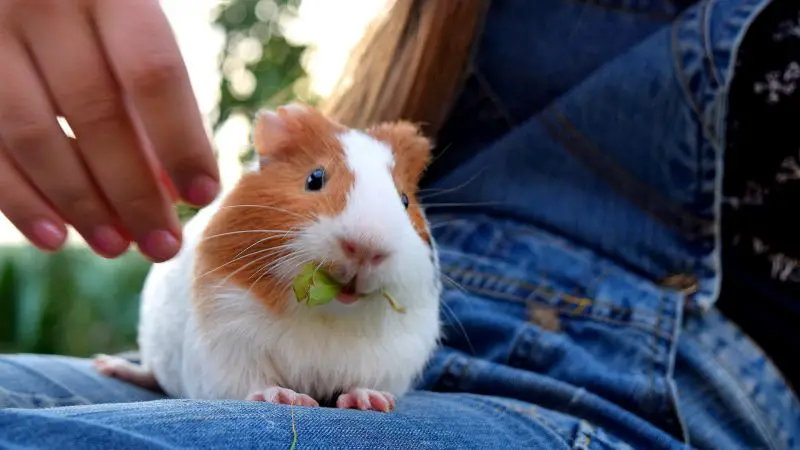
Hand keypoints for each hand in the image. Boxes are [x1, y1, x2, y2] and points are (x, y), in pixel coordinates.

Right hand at [0, 0, 218, 261]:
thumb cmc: (96, 13)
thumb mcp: (130, 33)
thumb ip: (153, 102)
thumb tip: (173, 193)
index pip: (153, 73)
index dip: (181, 140)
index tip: (204, 196)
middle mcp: (43, 5)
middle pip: (97, 114)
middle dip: (135, 191)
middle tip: (165, 245)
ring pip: (33, 136)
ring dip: (80, 204)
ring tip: (116, 247)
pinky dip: (19, 200)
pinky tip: (55, 237)